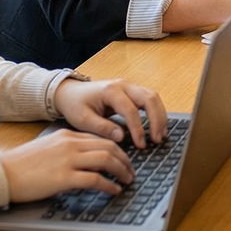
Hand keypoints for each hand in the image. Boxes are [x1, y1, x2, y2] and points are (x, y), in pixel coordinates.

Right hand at [0, 128, 136, 202]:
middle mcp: (70, 144)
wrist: (0, 173)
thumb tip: (84, 162)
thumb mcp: (47, 149)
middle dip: (125, 159)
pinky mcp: (64, 177)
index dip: (117, 149)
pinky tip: (113, 190)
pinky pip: (95, 179)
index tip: (123, 159)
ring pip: (106, 159)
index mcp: (66, 135)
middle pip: (109, 146)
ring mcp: (67, 160)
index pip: (100, 138)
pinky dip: (109, 185)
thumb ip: (66, 151)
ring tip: (127, 180)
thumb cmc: (20, 166)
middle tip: (131, 171)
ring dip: (122, 170)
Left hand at [53, 77, 167, 148]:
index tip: (141, 145)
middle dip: (157, 120)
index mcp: (110, 91)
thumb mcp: (82, 119)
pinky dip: (156, 112)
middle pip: (149, 98)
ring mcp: (129, 86)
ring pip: (153, 97)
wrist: (70, 92)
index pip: (130, 110)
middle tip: (157, 139)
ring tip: (161, 135)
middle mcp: (123, 85)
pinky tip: (157, 127)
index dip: (138, 129)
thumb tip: (121, 137)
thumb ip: (102, 128)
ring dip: (160, 115)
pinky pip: (149, 99)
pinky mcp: (132, 91)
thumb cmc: (75, 104)